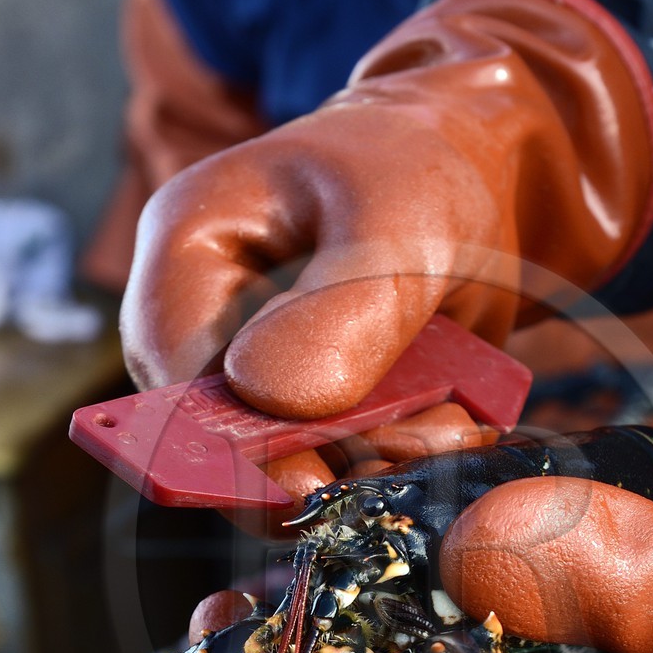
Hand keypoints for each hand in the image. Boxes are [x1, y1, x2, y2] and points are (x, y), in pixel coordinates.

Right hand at [121, 0, 652, 511]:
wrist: (480, 174)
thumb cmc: (425, 169)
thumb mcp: (399, 221)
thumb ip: (342, 310)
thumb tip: (272, 401)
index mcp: (190, 246)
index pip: (172, 372)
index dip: (228, 444)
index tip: (311, 483)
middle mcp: (207, 319)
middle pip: (224, 434)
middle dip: (322, 461)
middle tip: (415, 449)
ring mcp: (258, 367)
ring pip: (290, 462)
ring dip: (376, 465)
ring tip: (455, 425)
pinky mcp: (313, 403)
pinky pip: (341, 459)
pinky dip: (401, 456)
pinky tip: (459, 422)